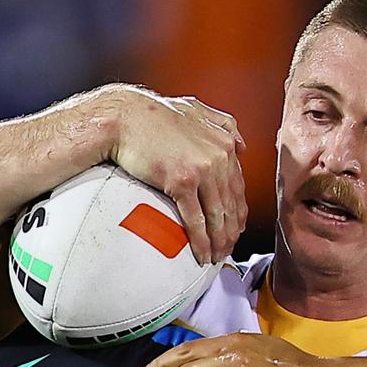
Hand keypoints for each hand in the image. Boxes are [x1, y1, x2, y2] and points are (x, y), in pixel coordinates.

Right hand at [101, 84, 247, 263]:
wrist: (124, 116)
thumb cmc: (154, 115)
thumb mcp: (196, 110)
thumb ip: (223, 124)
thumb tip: (242, 146)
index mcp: (224, 144)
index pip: (238, 187)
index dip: (238, 212)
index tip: (236, 229)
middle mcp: (218, 157)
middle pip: (230, 205)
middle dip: (230, 233)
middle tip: (227, 250)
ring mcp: (202, 170)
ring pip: (217, 215)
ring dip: (219, 242)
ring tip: (216, 257)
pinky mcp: (182, 182)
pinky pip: (196, 219)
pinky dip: (201, 241)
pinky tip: (203, 254)